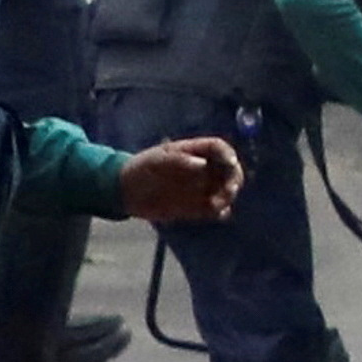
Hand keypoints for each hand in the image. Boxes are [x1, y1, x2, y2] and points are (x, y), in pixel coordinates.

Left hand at [118, 135, 243, 225]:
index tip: (230, 163)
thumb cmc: (141, 169)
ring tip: (215, 204)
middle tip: (229, 189)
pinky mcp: (197, 206)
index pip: (218, 148)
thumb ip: (180, 161)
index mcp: (194, 151)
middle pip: (229, 169)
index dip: (227, 154)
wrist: (127, 192)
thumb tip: (203, 165)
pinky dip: (220, 211)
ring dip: (227, 196)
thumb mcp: (158, 161)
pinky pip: (216, 209)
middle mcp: (203, 168)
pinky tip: (216, 212)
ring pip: (225, 190)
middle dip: (233, 178)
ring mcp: (201, 187)